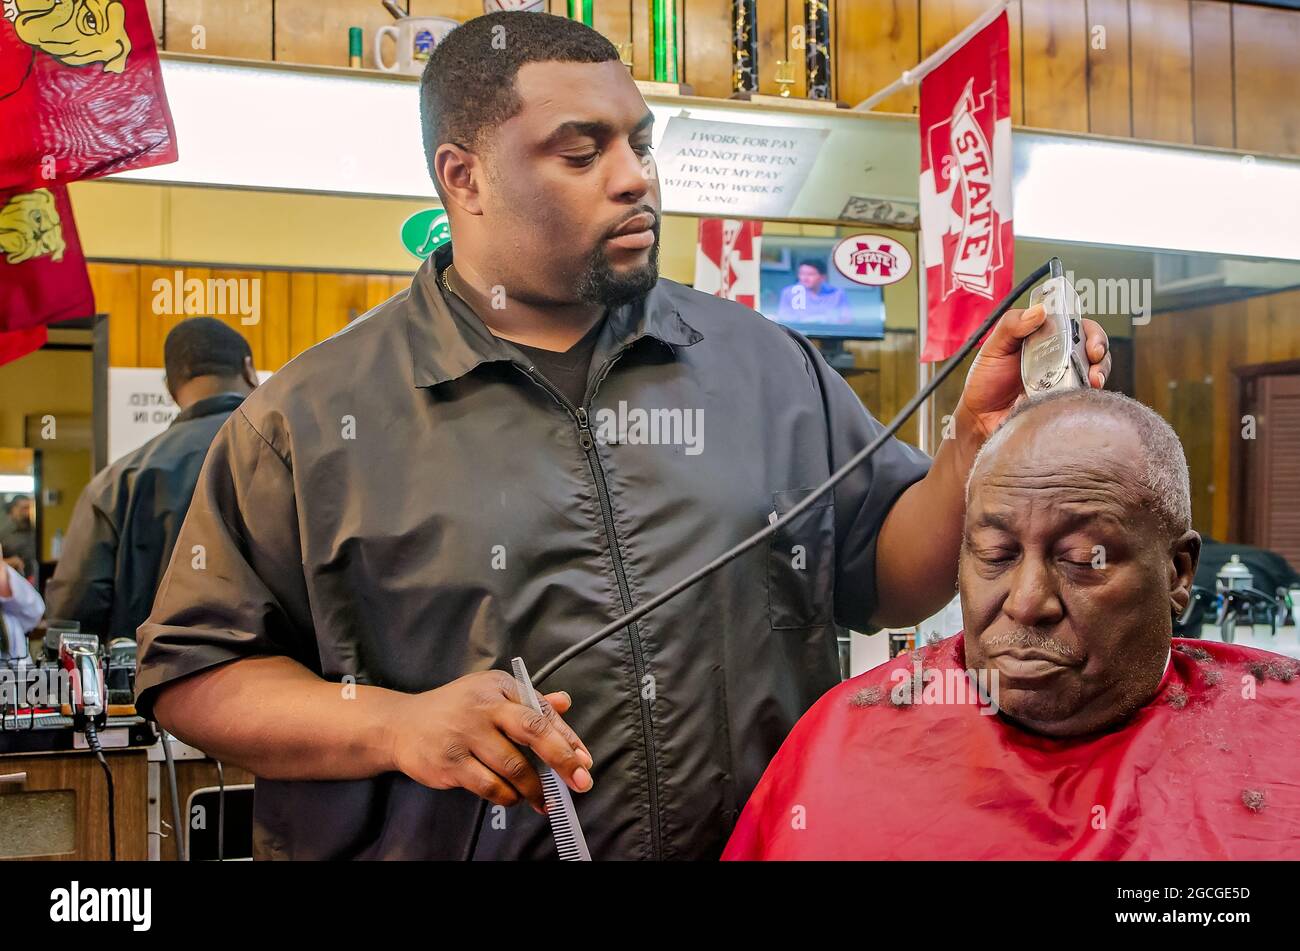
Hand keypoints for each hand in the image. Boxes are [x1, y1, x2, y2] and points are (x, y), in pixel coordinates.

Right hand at [389, 669, 593, 812]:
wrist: (401, 724)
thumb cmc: (454, 710)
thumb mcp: (491, 694)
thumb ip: (529, 702)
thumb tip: (565, 702)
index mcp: (498, 686)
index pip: (542, 712)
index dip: (568, 739)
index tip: (584, 761)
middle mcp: (483, 706)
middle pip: (534, 732)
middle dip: (563, 760)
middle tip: (581, 782)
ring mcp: (465, 734)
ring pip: (514, 767)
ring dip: (534, 788)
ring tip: (543, 799)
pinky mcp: (450, 762)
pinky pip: (490, 786)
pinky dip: (507, 796)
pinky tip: (512, 798)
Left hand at [956, 303, 1111, 439]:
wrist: (980, 419)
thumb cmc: (985, 382)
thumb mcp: (993, 347)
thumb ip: (1012, 325)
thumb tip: (1039, 311)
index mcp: (1046, 341)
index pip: (1077, 327)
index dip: (1090, 330)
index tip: (1089, 338)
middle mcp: (1060, 360)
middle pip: (1094, 349)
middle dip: (1101, 350)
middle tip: (1094, 357)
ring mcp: (1064, 383)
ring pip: (1095, 373)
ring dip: (1100, 373)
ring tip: (1092, 380)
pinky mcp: (1063, 404)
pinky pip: (1083, 399)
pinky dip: (1085, 396)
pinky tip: (1077, 396)